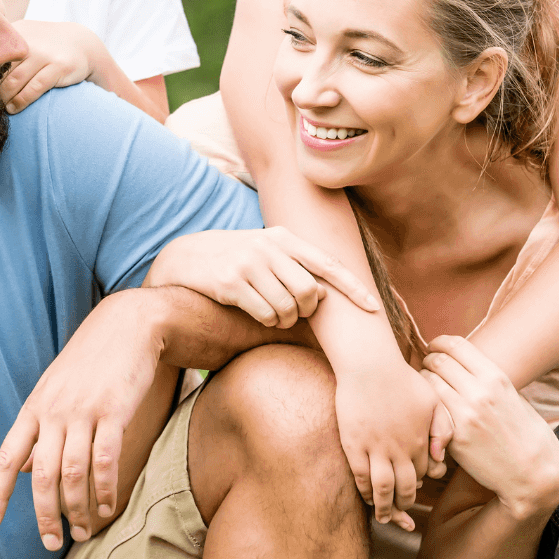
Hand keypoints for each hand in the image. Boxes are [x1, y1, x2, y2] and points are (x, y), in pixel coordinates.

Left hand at [0, 21, 102, 113]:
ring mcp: (44, 54)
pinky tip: (13, 108)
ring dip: (3, 97)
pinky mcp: (59, 67)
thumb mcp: (24, 36)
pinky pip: (34, 88)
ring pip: (15, 81)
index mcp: (15, 33)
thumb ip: (2, 46)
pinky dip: (21, 101)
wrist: (82, 43)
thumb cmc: (46, 45)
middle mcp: (28, 42)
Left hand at [0, 291, 169, 550]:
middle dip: (44, 515)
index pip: (7, 457)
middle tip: (50, 543)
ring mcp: (83, 411)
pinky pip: (105, 461)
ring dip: (76, 509)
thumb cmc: (90, 362)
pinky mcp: (113, 411)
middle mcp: (53, 412)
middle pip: (42, 476)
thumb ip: (40, 429)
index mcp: (34, 408)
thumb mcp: (54, 390)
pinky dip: (105, 490)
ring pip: (72, 474)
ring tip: (83, 532)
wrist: (127, 325)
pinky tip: (108, 507)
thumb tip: (25, 470)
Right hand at [144, 226, 381, 327]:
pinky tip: (256, 313)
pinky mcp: (231, 283)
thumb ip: (296, 265)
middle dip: (307, 312)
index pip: (328, 264)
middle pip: (309, 293)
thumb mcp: (266, 251)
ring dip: (285, 320)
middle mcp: (268, 246)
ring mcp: (249, 263)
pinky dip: (267, 321)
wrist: (185, 258)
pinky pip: (265, 314)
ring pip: (288, 308)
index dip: (353, 288)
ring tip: (272, 313)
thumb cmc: (235, 259)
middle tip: (295, 314)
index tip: (373, 309)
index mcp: (284, 237)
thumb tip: (325, 294)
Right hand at [334, 357, 450, 530]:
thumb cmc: (402, 378)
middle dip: (405, 505)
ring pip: (383, 489)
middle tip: (404, 517)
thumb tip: (439, 459)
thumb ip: (442, 429)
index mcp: (421, 440)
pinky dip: (365, 492)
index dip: (421, 485)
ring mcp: (376, 448)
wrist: (370, 365)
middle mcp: (400, 449)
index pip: (424, 474)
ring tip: (385, 518)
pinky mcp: (354, 444)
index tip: (417, 491)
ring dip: (385, 508)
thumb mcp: (433, 400)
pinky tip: (367, 497)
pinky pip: (360, 477)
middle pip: (406, 488)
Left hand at [418, 336, 558, 518]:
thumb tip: (463, 364)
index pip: (456, 345)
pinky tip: (428, 411)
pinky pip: (430, 411)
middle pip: (438, 361)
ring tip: (424, 389)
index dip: (439, 343)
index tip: (433, 347)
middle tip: (425, 368)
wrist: (534, 472)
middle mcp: (480, 391)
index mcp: (496, 377)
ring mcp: (466, 414)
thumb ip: (488, 380)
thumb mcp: (513, 396)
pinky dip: (426, 407)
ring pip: (428, 384)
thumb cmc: (526, 434)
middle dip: (428, 361)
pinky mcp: (455, 437)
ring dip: (422, 383)